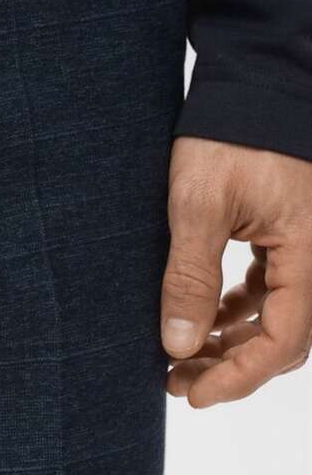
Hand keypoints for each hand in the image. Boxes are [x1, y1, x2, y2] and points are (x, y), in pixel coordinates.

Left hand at [162, 135, 311, 406]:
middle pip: (283, 336)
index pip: (283, 341)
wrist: (250, 80)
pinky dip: (239, 308)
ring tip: (181, 353)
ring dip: (232, 339)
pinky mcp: (288, 231)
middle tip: (176, 380)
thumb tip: (178, 345)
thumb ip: (191, 275)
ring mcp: (304, 244)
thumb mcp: (198, 203)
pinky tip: (206, 315)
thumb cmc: (227, 134)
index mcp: (308, 254)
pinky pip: (272, 286)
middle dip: (231, 366)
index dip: (238, 377)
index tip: (192, 393)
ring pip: (276, 314)